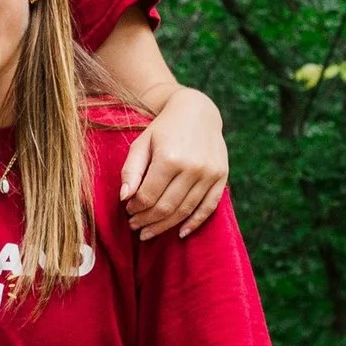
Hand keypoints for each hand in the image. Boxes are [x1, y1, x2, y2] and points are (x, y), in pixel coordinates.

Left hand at [120, 88, 227, 238]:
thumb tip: (124, 198)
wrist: (197, 112)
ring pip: (185, 210)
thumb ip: (131, 170)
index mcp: (169, 158)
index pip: (148, 195)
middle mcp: (192, 167)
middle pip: (166, 207)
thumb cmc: (163, 129)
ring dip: (165, 226)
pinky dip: (195, 223)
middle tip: (135, 226)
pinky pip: (208, 207)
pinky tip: (181, 233)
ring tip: (149, 232)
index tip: (128, 210)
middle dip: (147, 220)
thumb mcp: (142, 143)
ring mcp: (209, 174)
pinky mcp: (221, 177)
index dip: (135, 208)